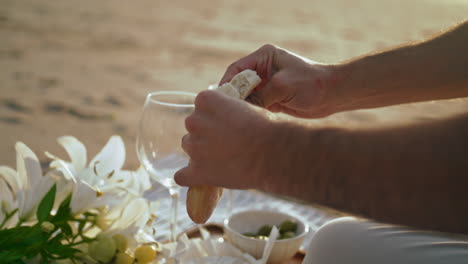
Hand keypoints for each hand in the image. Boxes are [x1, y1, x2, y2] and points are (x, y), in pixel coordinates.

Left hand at [174, 90, 279, 189]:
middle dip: (207, 134)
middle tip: (228, 143)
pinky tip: (201, 178)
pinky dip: (190, 177)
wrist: (275, 154)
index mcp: (206, 101)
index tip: (227, 123)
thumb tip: (227, 118)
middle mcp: (195, 121)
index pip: (201, 105)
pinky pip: (182, 176)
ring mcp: (194, 148)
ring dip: (201, 154)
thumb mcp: (248, 107)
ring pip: (189, 148)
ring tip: (224, 161)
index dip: (215, 115)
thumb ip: (229, 111)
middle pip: (193, 127)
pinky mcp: (197, 171)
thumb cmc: (268, 128)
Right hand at [219, 44, 336, 117]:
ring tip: (235, 120)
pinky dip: (252, 113)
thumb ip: (259, 95)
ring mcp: (268, 85)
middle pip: (239, 84)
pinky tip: (249, 123)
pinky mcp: (273, 98)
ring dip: (243, 107)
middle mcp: (264, 69)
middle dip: (233, 97)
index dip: (226, 84)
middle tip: (225, 113)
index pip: (236, 69)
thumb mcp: (282, 86)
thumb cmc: (311, 84)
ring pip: (247, 97)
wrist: (334, 95)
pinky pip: (256, 106)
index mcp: (264, 57)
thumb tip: (240, 107)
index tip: (220, 100)